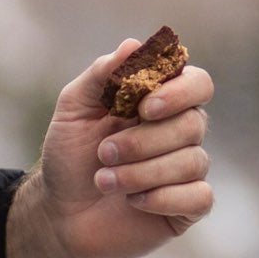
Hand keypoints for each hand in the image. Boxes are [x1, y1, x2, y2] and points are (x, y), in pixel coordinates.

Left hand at [5, 38, 215, 257]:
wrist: (58, 213)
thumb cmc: (69, 155)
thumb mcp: (74, 108)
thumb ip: (102, 74)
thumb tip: (133, 45)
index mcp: (161, 101)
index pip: (197, 83)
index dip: (179, 92)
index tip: (145, 107)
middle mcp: (181, 132)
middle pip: (194, 124)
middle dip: (143, 141)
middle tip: (103, 152)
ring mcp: (187, 170)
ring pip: (193, 162)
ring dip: (141, 172)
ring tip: (103, 181)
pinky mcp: (188, 205)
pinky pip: (200, 197)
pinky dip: (162, 198)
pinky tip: (133, 201)